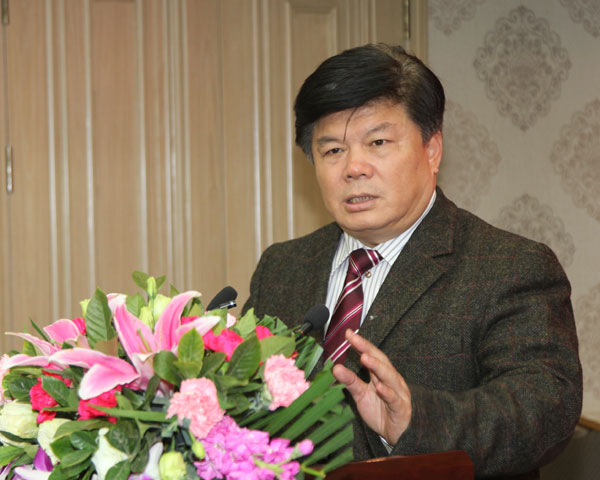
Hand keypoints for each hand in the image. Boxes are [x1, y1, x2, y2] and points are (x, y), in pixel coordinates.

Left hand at [332, 329, 410, 445]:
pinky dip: (388, 393)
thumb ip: (350, 381)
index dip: (361, 344)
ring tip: (365, 358)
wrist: (397, 433)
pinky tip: (380, 387)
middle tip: (355, 339)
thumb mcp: (361, 394)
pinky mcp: (401, 409)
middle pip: (381, 361)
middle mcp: (391, 380)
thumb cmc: (381, 410)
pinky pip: (394, 400)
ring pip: (390, 377)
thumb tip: (335, 368)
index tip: (348, 333)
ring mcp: (398, 393)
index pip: (372, 355)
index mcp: (382, 374)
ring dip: (378, 367)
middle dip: (368, 349)